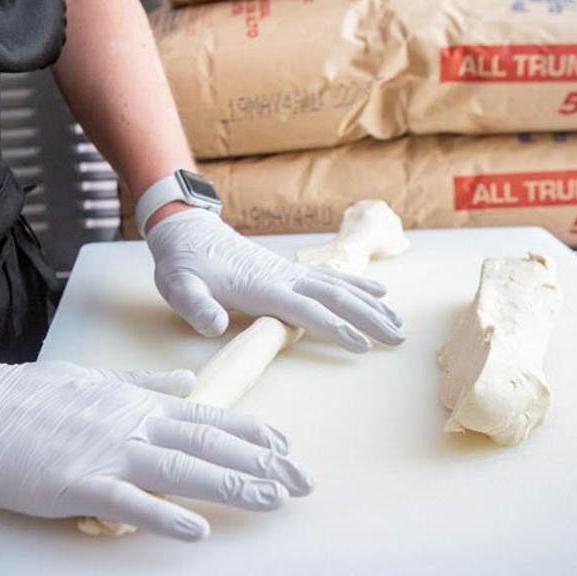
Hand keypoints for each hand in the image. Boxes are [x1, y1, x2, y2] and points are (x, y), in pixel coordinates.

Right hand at [0, 328, 312, 540]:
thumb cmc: (27, 394)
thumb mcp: (93, 379)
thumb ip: (143, 383)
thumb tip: (186, 381)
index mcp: (136, 403)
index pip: (208, 416)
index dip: (252, 433)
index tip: (287, 448)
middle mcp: (132, 424)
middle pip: (208, 443)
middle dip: (261, 464)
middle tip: (304, 483)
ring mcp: (106, 453)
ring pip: (182, 469)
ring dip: (232, 486)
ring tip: (275, 500)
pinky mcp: (76, 484)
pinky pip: (129, 503)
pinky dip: (166, 518)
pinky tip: (199, 531)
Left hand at [146, 210, 402, 351]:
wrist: (187, 230)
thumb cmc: (183, 263)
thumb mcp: (178, 286)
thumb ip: (196, 306)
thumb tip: (215, 326)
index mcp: (261, 287)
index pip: (306, 310)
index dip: (335, 327)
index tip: (362, 345)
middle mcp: (283, 277)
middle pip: (335, 297)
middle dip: (369, 318)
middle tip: (398, 339)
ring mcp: (288, 271)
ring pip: (339, 287)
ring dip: (371, 305)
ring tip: (398, 323)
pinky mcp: (288, 270)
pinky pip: (330, 278)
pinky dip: (358, 285)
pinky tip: (378, 292)